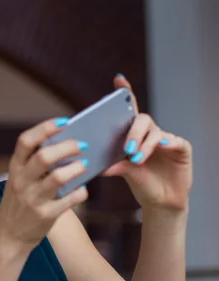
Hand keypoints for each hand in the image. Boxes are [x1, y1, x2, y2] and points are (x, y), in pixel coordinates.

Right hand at [0, 117, 89, 248]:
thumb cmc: (20, 202)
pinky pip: (70, 199)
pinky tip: (81, 189)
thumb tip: (68, 144)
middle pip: (44, 156)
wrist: (10, 235)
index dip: (46, 128)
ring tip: (85, 165)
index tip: (65, 122)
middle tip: (82, 145)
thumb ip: (35, 164)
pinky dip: (81, 191)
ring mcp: (33, 199)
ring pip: (59, 177)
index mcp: (15, 168)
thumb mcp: (19, 180)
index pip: (26, 141)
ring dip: (76, 168)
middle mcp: (21, 182)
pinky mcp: (46, 215)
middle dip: (67, 147)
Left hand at [102, 75, 192, 211]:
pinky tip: (161, 149)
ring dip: (144, 145)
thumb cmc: (141, 183)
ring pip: (154, 132)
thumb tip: (98, 165)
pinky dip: (164, 145)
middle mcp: (149, 133)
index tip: (118, 79)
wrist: (161, 202)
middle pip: (141, 120)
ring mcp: (166, 139)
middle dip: (132, 132)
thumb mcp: (125, 174)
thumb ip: (115, 166)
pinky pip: (173, 141)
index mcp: (133, 135)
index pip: (129, 110)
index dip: (125, 93)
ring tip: (136, 159)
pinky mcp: (181, 148)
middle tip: (126, 149)